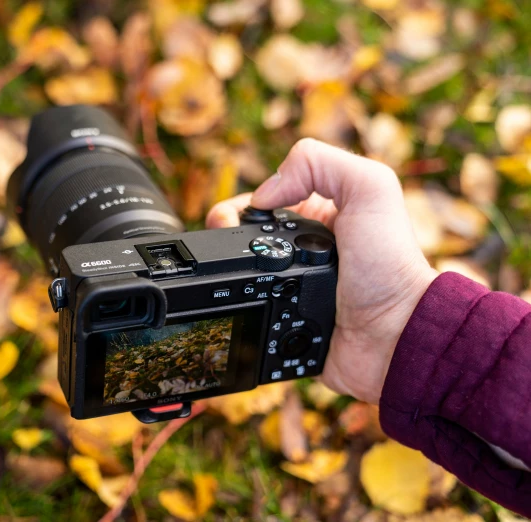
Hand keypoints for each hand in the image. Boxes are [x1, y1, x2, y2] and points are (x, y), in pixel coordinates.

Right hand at [206, 139, 437, 403]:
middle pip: (243, 240)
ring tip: (222, 280)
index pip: (263, 202)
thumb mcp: (371, 189)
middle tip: (219, 251)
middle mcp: (303, 251)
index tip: (225, 222)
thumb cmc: (390, 267)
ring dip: (226, 275)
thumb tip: (262, 194)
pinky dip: (237, 308)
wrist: (395, 339)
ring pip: (239, 277)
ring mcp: (292, 289)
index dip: (238, 208)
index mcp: (318, 215)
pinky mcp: (284, 325)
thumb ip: (320, 165)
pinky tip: (235, 306)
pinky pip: (249, 314)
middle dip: (223, 240)